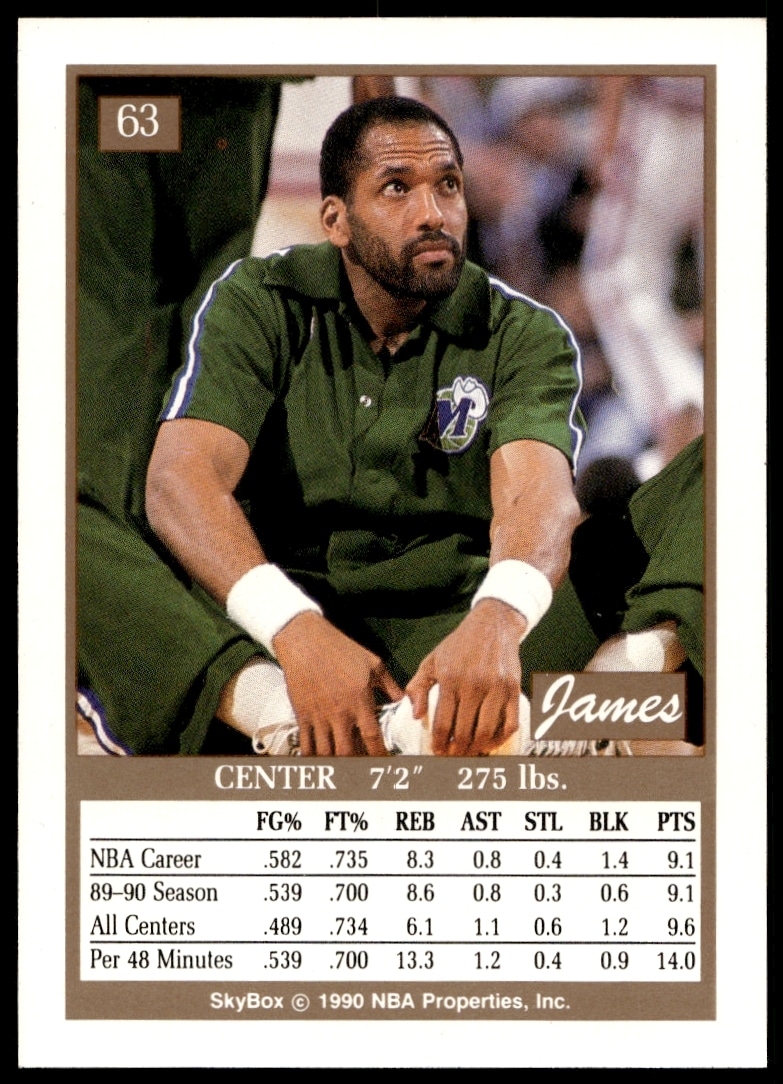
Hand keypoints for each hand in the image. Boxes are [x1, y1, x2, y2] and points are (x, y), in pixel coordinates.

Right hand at [272, 611, 403, 755]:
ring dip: (335, 763)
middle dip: (355, 766)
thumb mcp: (373, 663)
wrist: (305, 641)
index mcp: (360, 701)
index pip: (372, 738)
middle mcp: (339, 713)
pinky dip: (312, 757)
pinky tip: (318, 761)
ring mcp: (318, 716)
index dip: (380, 756)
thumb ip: (390, 685)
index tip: (384, 764)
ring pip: (325, 753)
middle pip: (347, 752)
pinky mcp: (302, 715)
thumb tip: (403, 701)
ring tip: (342, 768)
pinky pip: (306, 744)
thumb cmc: (342, 650)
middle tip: (362, 770)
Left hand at [406, 599, 525, 755]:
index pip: (443, 723)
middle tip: (452, 756)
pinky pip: (510, 723)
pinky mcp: (514, 689)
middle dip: (457, 750)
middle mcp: (474, 684)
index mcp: (451, 679)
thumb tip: (416, 717)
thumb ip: (418, 687)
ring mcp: (496, 687)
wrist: (493, 624)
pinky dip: (500, 738)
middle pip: (465, 732)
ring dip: (476, 748)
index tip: (438, 752)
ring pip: (486, 731)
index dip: (440, 743)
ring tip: (469, 752)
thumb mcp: (432, 660)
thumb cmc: (459, 645)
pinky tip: (490, 743)